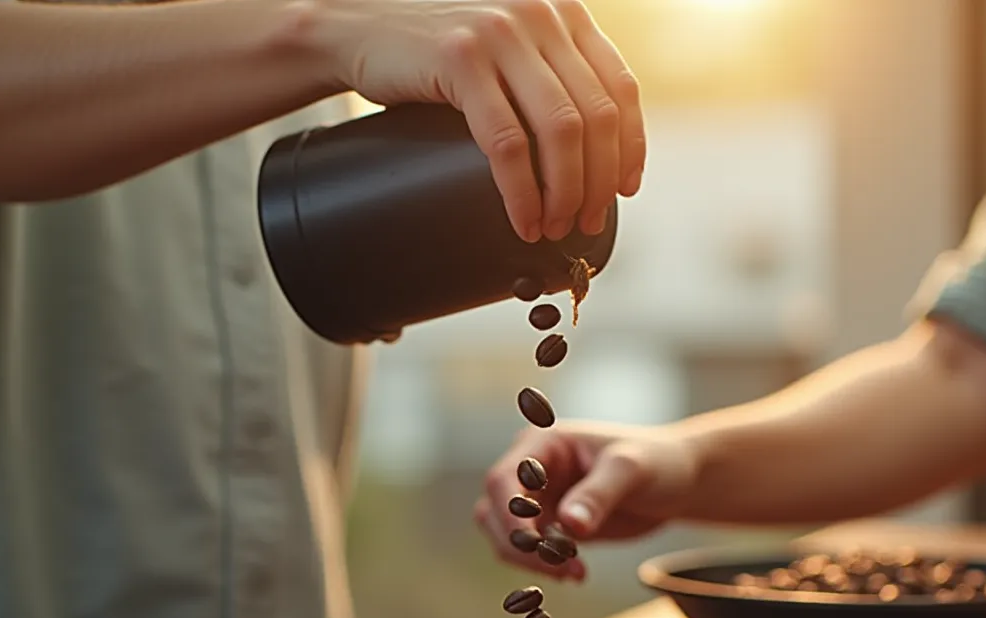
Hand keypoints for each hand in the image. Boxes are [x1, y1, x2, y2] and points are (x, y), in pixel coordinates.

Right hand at [306, 0, 645, 240]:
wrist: (355, 28)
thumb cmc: (431, 52)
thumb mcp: (502, 47)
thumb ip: (542, 72)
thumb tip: (586, 151)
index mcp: (561, 12)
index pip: (620, 86)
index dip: (630, 147)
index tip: (624, 190)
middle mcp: (540, 14)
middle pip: (597, 115)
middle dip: (598, 182)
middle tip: (584, 223)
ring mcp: (500, 32)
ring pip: (561, 131)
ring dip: (566, 193)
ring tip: (555, 227)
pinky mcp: (459, 58)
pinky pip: (508, 142)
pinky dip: (521, 192)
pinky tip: (524, 219)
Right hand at [473, 421, 697, 580]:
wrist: (677, 482)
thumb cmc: (657, 462)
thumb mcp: (631, 471)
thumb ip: (599, 494)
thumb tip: (570, 524)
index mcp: (542, 443)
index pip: (503, 478)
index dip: (509, 513)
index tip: (533, 544)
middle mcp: (531, 469)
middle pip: (495, 511)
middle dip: (521, 544)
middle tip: (562, 566)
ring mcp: (538, 499)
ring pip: (506, 535)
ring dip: (531, 560)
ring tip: (574, 572)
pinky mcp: (550, 525)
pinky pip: (529, 551)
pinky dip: (545, 567)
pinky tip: (577, 573)